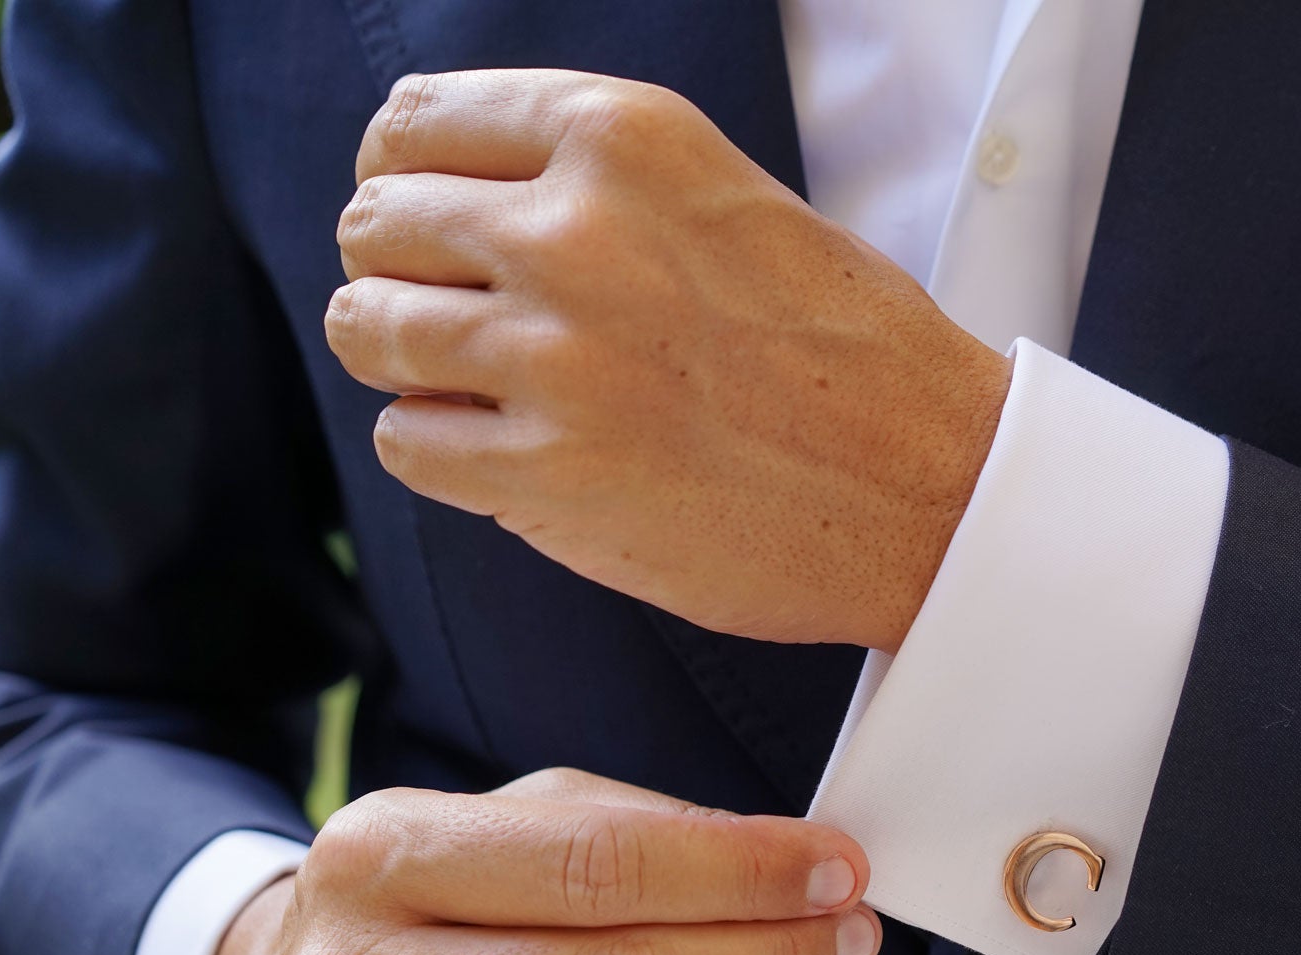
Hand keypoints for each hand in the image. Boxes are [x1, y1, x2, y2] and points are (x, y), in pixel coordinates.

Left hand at [325, 69, 1011, 650]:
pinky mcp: (550, 474)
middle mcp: (577, 232)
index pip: (415, 124)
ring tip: (478, 387)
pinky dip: (439, 450)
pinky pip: (405, 441)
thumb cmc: (848, 348)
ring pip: (366, 330)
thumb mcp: (725, 197)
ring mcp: (557, 356)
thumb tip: (446, 196)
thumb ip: (592, 180)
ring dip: (407, 363)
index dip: (405, 180)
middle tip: (459, 318)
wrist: (934, 484)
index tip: (429, 224)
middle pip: (375, 226)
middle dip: (400, 273)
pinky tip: (508, 453)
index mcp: (626, 139)